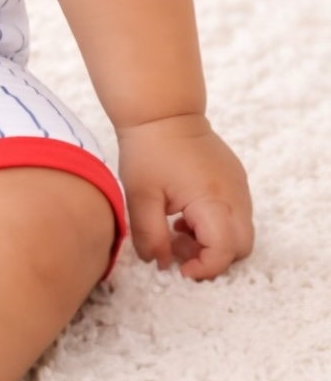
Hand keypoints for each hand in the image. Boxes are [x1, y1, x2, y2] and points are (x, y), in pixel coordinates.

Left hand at [118, 113, 253, 280]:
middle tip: (179, 249)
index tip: (180, 269)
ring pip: (240, 232)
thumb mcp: (140, 196)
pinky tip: (185, 214)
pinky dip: (216, 225)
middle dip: (213, 258)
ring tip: (177, 229)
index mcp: (212, 199)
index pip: (224, 251)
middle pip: (241, 246)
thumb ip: (150, 236)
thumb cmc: (148, 150)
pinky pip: (236, 213)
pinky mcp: (235, 178)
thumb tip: (161, 263)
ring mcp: (239, 185)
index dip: (205, 268)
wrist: (161, 111)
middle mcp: (234, 194)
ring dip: (213, 241)